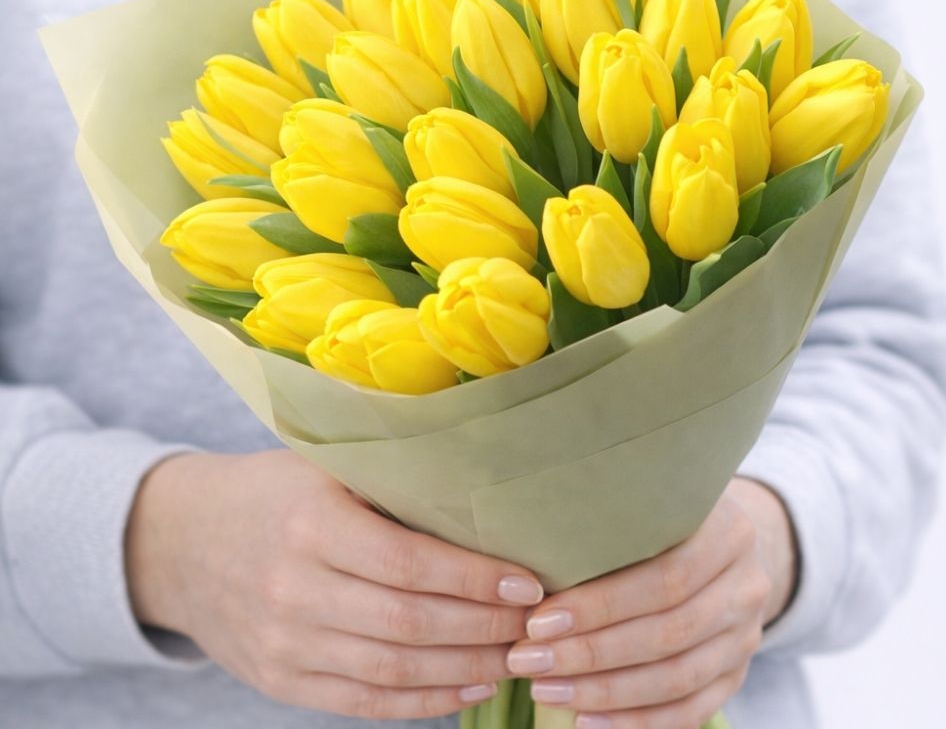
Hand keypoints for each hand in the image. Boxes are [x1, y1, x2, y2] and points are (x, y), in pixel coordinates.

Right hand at [125, 449, 542, 718]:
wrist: (181, 541)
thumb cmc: (272, 492)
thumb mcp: (322, 468)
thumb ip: (390, 485)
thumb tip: (485, 507)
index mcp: (310, 524)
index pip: (408, 563)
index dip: (475, 580)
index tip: (528, 582)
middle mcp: (293, 589)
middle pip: (408, 625)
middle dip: (484, 628)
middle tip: (537, 622)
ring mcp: (282, 644)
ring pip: (392, 673)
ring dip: (465, 669)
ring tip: (515, 656)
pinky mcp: (279, 680)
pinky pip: (361, 703)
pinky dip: (422, 703)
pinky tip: (467, 686)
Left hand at [505, 477, 798, 728]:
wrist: (718, 541)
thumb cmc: (658, 517)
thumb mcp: (643, 502)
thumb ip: (607, 522)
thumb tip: (528, 565)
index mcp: (726, 531)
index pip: (662, 579)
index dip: (599, 605)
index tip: (537, 620)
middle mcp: (747, 584)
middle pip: (667, 632)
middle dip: (591, 652)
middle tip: (529, 660)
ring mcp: (746, 634)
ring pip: (676, 677)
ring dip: (605, 692)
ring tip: (546, 690)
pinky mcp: (736, 672)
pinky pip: (690, 710)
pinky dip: (636, 721)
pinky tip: (585, 719)